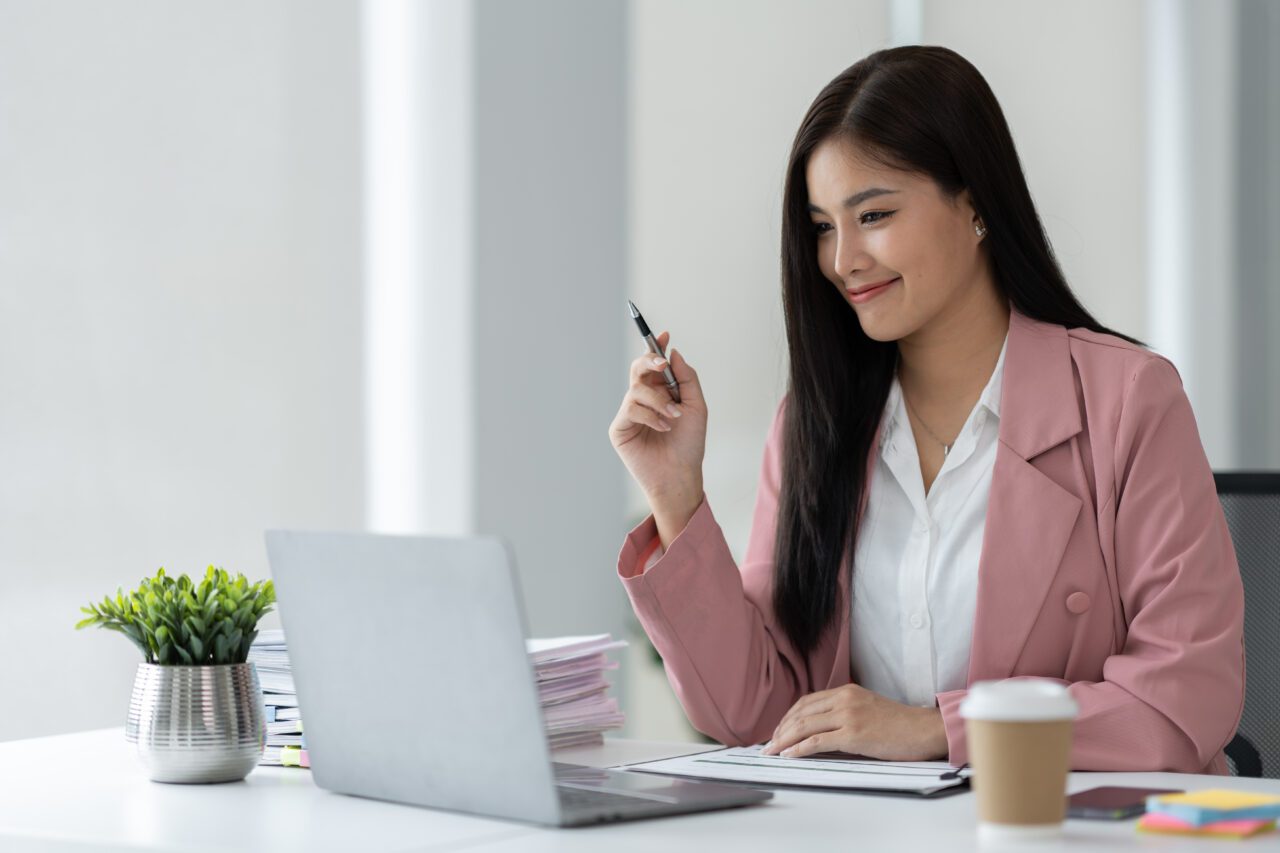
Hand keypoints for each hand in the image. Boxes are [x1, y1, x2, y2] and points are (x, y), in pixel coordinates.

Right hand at [608, 331, 707, 545]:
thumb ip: (686, 378)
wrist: (680, 473)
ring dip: (658, 400)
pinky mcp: (619, 428)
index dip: (655, 346)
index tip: (664, 334)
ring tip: (673, 417)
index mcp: (661, 392)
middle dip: (649, 360)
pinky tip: (662, 428)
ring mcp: (629, 413)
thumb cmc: (689, 444)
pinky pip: (631, 409)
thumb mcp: (696, 406)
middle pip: (638, 368)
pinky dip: (650, 415)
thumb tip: (672, 353)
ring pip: (636, 388)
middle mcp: (643, 400)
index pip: (654, 364)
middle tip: (662, 364)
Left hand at [760, 683, 947, 761]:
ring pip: (805, 726)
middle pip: (801, 713)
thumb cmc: (899, 724)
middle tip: (769, 744)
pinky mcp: (853, 734)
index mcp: (846, 691)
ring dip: (783, 740)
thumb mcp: (867, 707)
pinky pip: (817, 741)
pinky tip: (789, 755)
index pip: (806, 702)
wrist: (924, 729)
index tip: (778, 730)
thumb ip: (844, 711)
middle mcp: (844, 699)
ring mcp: (848, 716)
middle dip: (780, 729)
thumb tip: (820, 728)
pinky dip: (799, 749)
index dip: (788, 717)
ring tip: (772, 752)